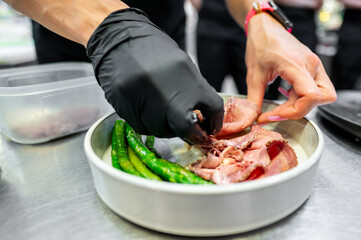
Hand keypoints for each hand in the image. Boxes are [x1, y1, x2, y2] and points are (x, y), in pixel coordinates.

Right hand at [87, 8, 223, 143]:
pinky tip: (146, 106)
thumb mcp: (182, 65)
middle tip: (191, 132)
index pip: (212, 106)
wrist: (119, 40)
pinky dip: (149, 122)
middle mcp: (166, 91)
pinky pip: (143, 127)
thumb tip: (202, 118)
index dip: (215, 122)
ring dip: (167, 126)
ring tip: (162, 109)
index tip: (210, 128)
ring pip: (162, 131)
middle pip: (185, 128)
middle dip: (191, 133)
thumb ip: (194, 91)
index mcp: (186, 74)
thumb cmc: (154, 52)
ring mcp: (144, 101)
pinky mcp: (126, 108)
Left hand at [245, 13, 336, 122]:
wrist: (266, 28)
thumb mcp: (253, 76)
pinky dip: (302, 97)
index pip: (310, 96)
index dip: (292, 112)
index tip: (272, 115)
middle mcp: (311, 64)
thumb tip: (252, 119)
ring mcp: (315, 65)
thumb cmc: (261, 45)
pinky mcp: (314, 68)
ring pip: (322, 95)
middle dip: (298, 110)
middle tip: (278, 111)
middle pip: (321, 98)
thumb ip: (254, 100)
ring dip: (302, 104)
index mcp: (296, 64)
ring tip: (282, 101)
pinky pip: (317, 89)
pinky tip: (286, 94)